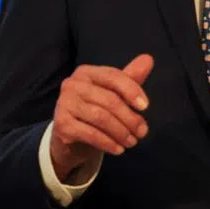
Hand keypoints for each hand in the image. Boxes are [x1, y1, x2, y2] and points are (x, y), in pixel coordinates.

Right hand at [49, 54, 153, 181]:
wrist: (70, 137)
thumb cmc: (95, 110)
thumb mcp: (114, 93)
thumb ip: (130, 78)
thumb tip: (148, 59)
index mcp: (86, 72)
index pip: (113, 76)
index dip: (131, 90)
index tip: (146, 107)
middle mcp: (72, 84)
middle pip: (109, 99)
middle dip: (130, 118)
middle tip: (142, 132)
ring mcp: (64, 104)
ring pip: (100, 117)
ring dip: (121, 132)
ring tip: (132, 142)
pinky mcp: (61, 125)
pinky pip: (90, 133)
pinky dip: (108, 143)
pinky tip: (119, 149)